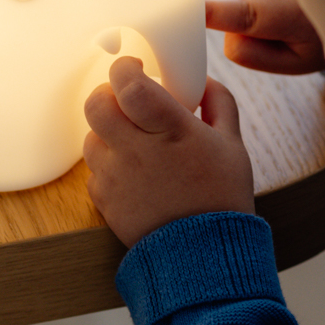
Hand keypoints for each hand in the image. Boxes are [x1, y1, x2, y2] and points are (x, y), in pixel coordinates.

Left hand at [84, 56, 255, 246]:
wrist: (204, 256)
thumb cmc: (221, 198)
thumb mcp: (233, 146)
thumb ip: (220, 105)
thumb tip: (205, 82)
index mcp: (170, 130)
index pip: (128, 85)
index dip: (126, 69)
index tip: (136, 68)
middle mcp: (136, 151)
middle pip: (96, 104)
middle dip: (107, 94)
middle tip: (125, 100)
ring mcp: (116, 177)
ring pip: (91, 137)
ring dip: (107, 132)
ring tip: (133, 141)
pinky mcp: (105, 201)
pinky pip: (94, 171)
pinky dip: (108, 165)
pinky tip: (132, 171)